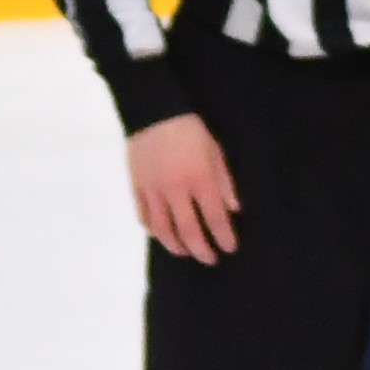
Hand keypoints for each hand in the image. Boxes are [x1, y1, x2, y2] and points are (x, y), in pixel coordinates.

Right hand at [127, 113, 239, 262]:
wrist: (153, 110)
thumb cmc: (190, 130)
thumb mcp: (215, 152)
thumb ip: (225, 183)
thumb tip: (234, 210)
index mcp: (199, 180)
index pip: (215, 218)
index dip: (224, 237)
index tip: (230, 248)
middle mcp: (175, 189)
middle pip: (188, 230)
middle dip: (201, 249)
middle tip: (210, 259)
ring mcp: (152, 189)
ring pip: (162, 228)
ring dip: (175, 245)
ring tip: (185, 252)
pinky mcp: (135, 184)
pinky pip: (143, 214)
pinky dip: (152, 228)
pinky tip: (160, 234)